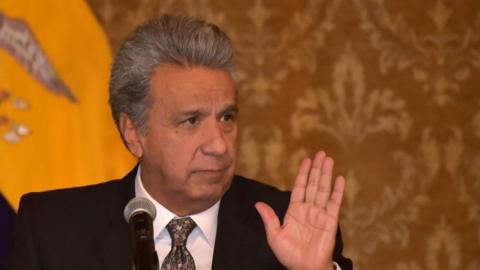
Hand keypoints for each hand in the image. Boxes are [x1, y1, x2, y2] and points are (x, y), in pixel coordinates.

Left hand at [255, 151, 344, 269]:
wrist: (304, 268)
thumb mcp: (274, 235)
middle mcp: (308, 209)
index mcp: (294, 210)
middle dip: (317, 168)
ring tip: (329, 159)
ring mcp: (320, 213)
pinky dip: (338, 191)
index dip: (303, 173)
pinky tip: (340, 179)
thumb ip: (269, 218)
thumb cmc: (289, 254)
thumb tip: (258, 203)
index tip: (306, 160)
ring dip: (326, 174)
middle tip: (321, 153)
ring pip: (324, 189)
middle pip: (313, 184)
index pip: (299, 187)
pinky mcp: (330, 220)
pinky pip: (335, 203)